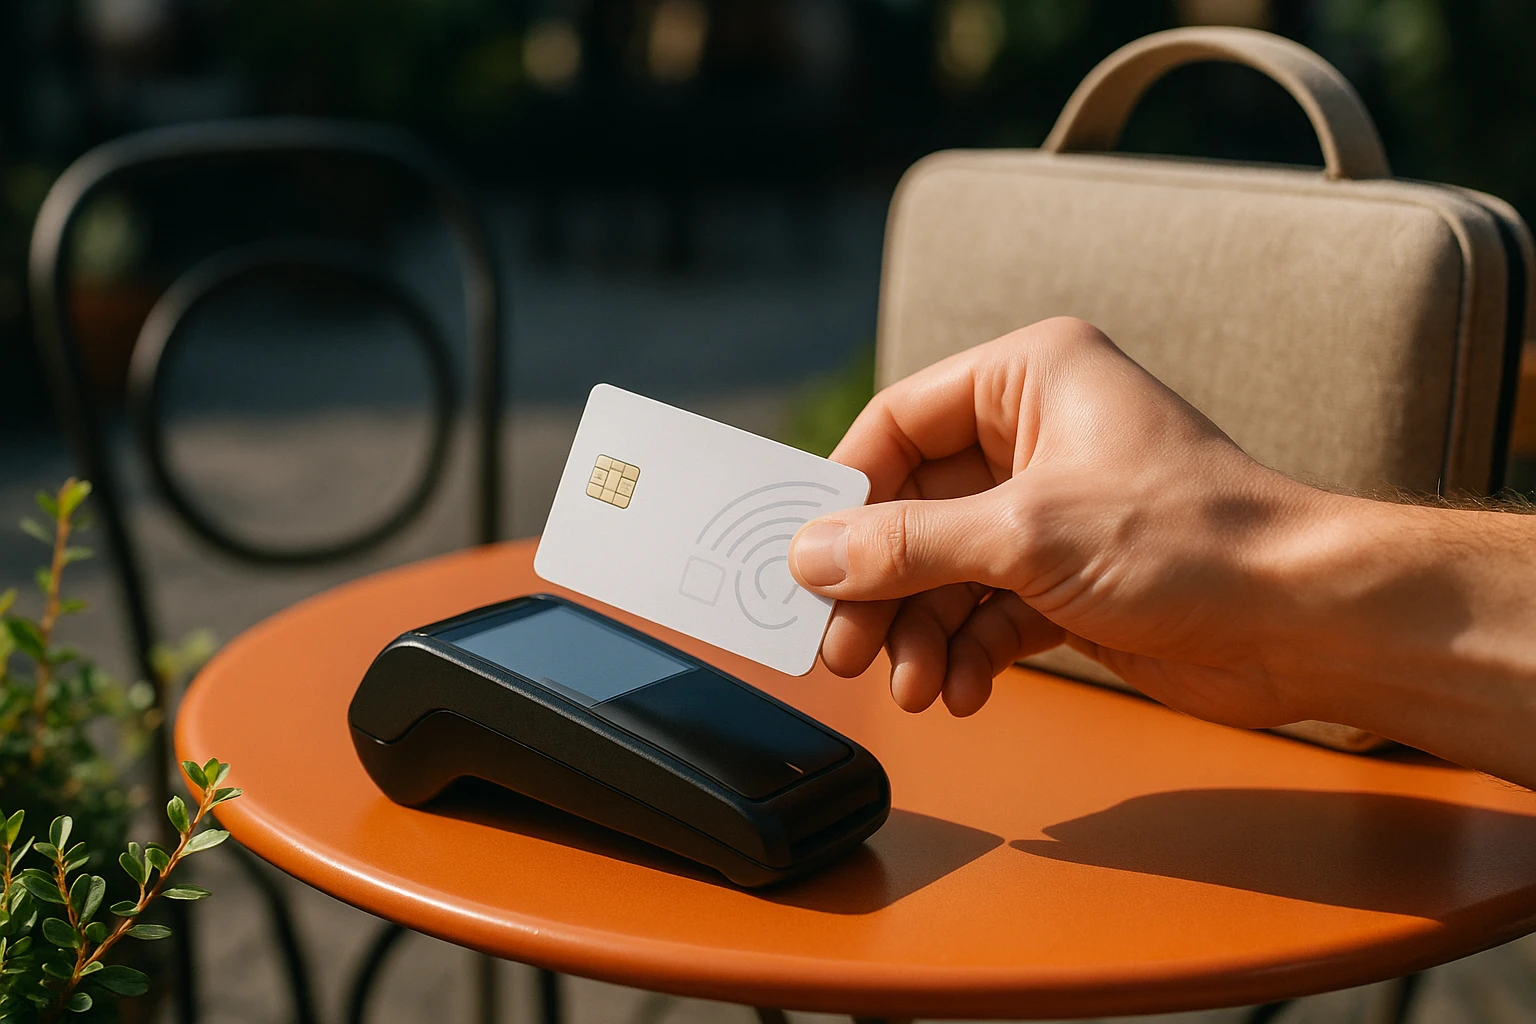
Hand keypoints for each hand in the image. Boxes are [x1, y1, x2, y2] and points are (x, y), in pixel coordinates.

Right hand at [788, 317, 1332, 725]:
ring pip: (946, 569)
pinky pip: (987, 610)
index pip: (899, 423)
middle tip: (846, 649)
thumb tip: (811, 554)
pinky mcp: (1068, 577)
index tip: (807, 558)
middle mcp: (1035, 434)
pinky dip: (968, 652)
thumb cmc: (1194, 540)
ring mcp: (1051, 509)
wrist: (1306, 622)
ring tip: (916, 687)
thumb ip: (907, 545)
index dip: (847, 493)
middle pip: (914, 508)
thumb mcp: (1025, 536)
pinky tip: (963, 691)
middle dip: (882, 586)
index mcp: (1029, 377)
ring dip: (922, 633)